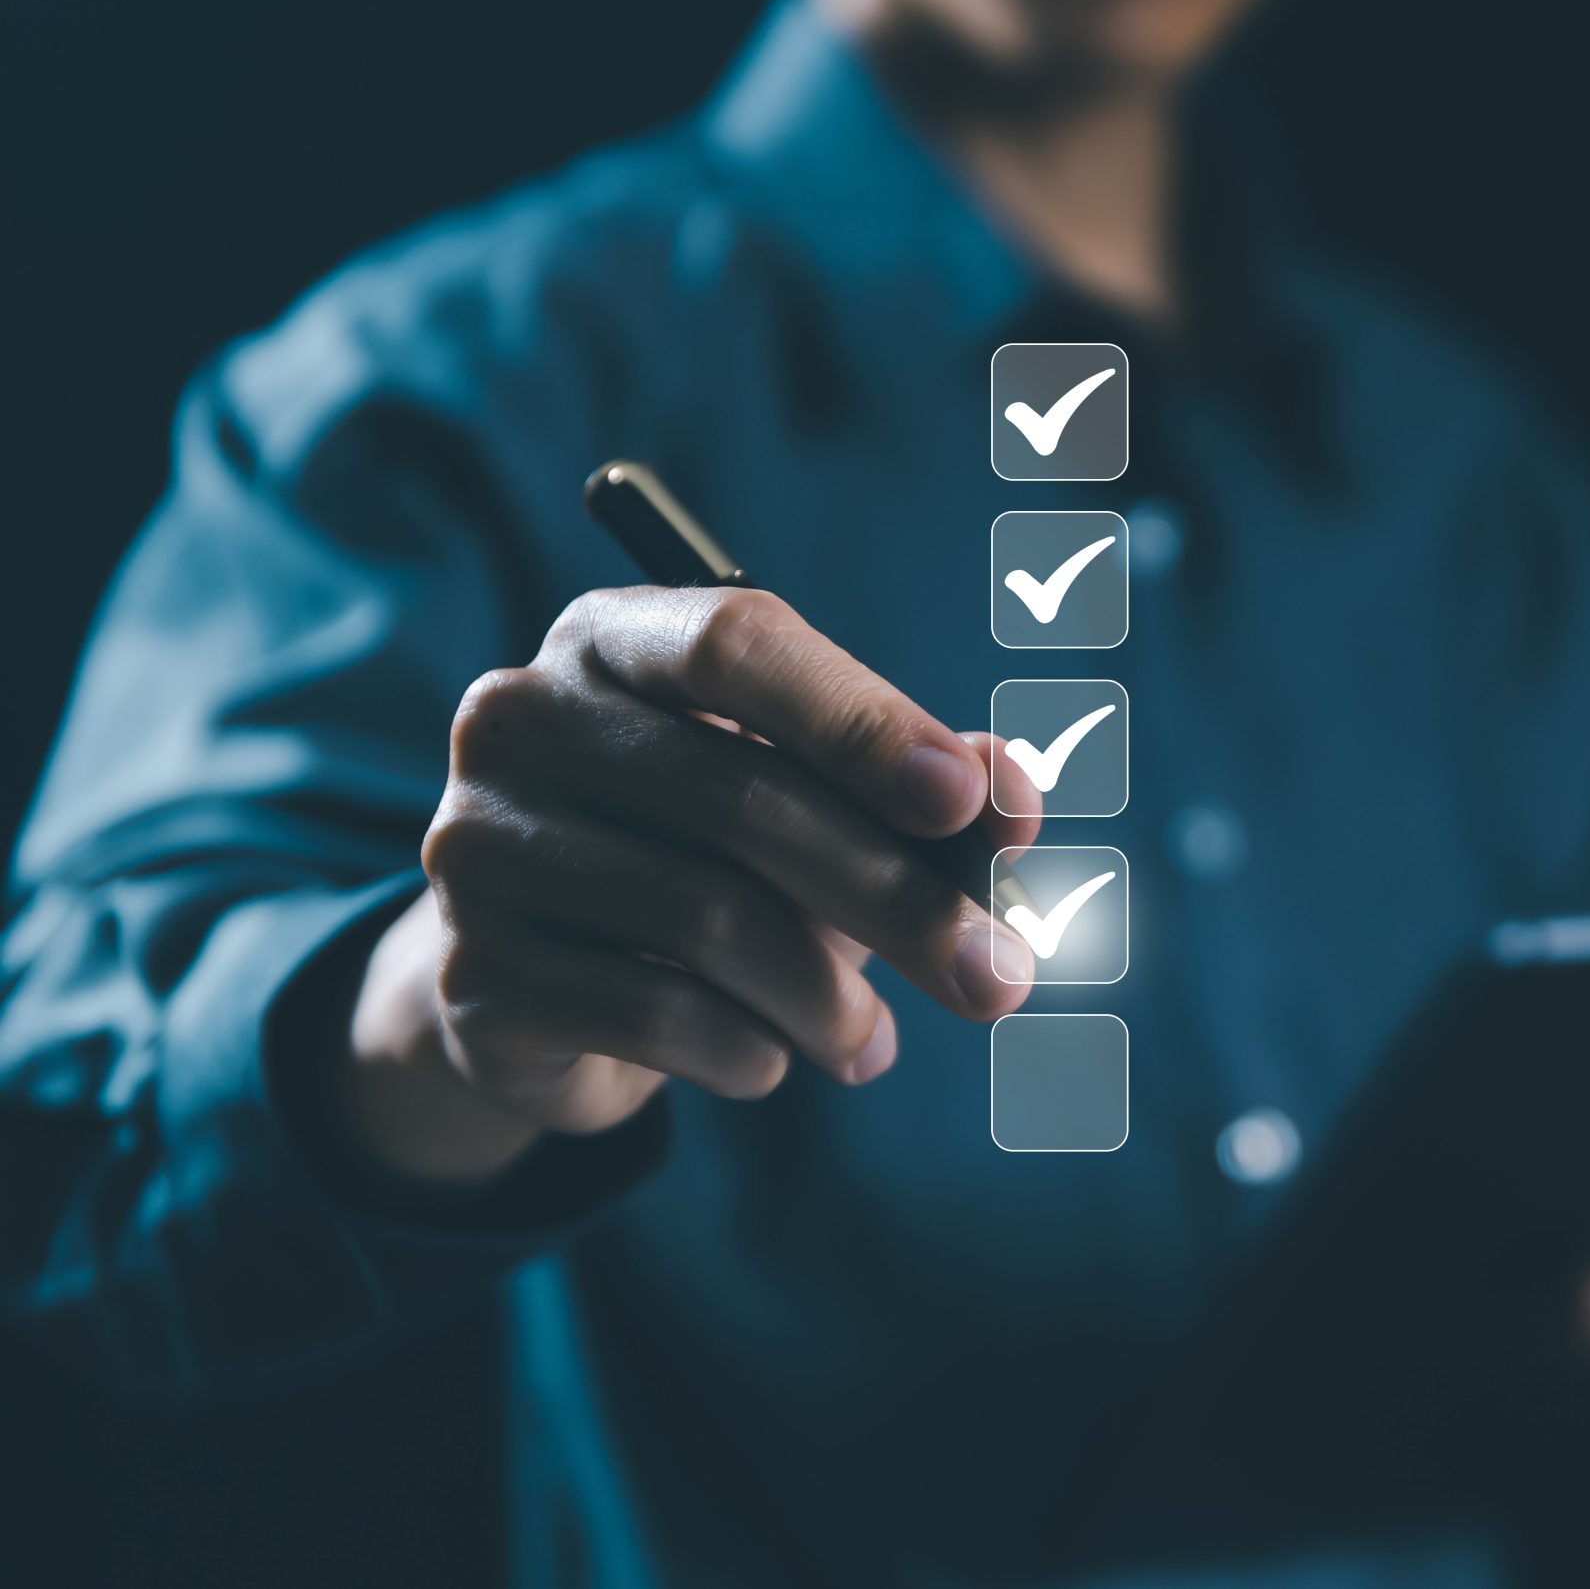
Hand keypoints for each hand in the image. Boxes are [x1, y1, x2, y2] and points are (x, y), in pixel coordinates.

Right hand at [337, 586, 1040, 1184]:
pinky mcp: (468, 971)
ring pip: (703, 918)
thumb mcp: (820, 805)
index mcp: (613, 638)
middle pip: (739, 798)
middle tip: (999, 978)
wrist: (546, 986)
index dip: (862, 720)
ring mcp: (475, 842)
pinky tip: (771, 1060)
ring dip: (826, 998)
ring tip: (870, 1040)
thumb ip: (926, 787)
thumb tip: (1013, 800)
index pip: (738, 641)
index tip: (968, 802)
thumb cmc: (714, 861)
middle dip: (896, 898)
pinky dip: (747, 1050)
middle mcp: (520, 718)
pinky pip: (650, 1015)